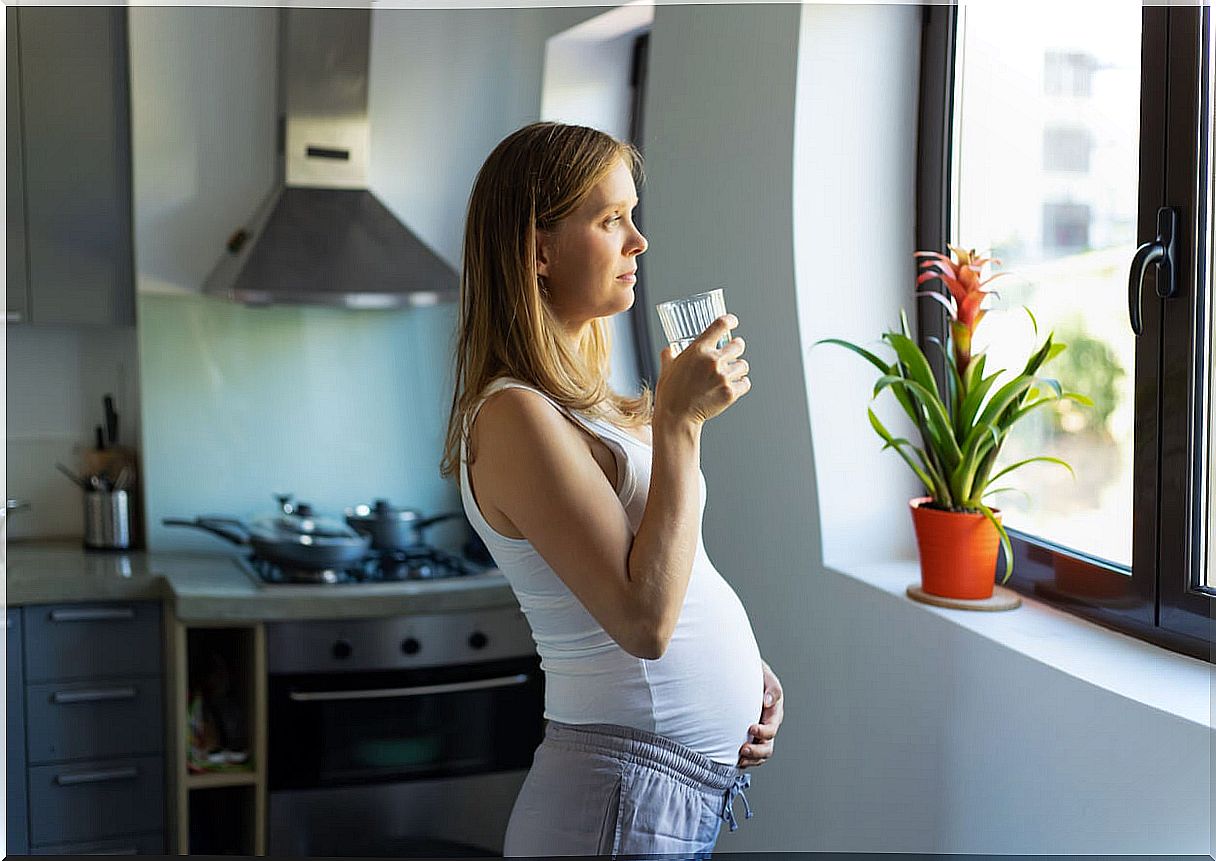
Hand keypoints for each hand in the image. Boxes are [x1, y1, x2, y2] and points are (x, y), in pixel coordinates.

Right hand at [655, 314, 750, 428]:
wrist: (676, 416)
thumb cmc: (670, 393)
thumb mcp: (666, 368)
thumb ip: (669, 356)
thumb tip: (669, 350)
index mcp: (698, 349)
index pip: (720, 325)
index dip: (730, 321)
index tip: (733, 321)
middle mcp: (713, 360)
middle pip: (739, 344)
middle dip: (736, 348)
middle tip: (732, 353)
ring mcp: (723, 377)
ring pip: (743, 365)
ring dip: (738, 368)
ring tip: (730, 374)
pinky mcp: (730, 392)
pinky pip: (745, 383)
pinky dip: (741, 384)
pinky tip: (733, 386)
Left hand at [738, 660, 783, 768]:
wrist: (740, 673)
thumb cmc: (754, 673)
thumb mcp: (765, 675)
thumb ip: (771, 688)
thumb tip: (768, 702)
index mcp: (774, 713)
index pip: (772, 728)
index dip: (763, 732)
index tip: (750, 727)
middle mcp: (767, 726)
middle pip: (767, 747)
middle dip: (756, 751)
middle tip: (742, 749)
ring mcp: (758, 733)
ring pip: (759, 755)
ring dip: (750, 759)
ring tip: (739, 757)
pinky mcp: (748, 736)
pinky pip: (749, 756)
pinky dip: (744, 760)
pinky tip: (734, 759)